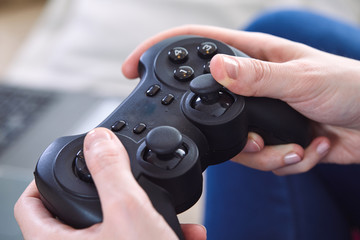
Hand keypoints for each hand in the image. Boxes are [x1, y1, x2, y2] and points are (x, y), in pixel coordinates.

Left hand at [14, 128, 205, 239]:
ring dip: (143, 212)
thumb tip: (97, 138)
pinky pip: (135, 239)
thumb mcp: (128, 213)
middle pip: (76, 211)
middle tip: (125, 179)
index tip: (72, 163)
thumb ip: (110, 171)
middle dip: (110, 192)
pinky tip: (185, 232)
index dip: (45, 178)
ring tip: (164, 206)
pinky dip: (155, 231)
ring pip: (115, 225)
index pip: (29, 203)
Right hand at [121, 25, 359, 174]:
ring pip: (238, 146)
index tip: (133, 67)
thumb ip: (256, 77)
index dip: (161, 51)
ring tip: (298, 144)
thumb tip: (217, 71)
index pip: (197, 47)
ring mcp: (261, 116)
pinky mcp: (274, 141)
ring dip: (269, 154)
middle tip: (257, 138)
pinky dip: (288, 161)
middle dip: (229, 135)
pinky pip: (264, 160)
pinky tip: (313, 146)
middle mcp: (251, 88)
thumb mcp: (300, 77)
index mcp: (252, 59)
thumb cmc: (349, 86)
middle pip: (210, 109)